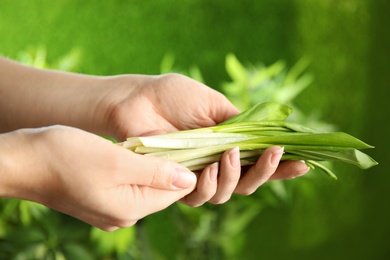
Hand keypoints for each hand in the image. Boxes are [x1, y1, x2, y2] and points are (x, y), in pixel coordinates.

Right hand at [6, 126, 195, 230]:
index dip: (190, 168)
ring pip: (145, 185)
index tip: (196, 144)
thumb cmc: (65, 157)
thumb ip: (155, 172)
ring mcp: (110, 208)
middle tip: (178, 138)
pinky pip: (129, 184)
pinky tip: (134, 151)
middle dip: (172, 166)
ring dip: (154, 165)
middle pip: (162, 189)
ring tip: (157, 142)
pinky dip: (136, 168)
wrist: (22, 163)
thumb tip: (190, 179)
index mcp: (131, 208)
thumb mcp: (116, 160)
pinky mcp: (100, 199)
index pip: (176, 191)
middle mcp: (123, 214)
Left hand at [96, 74, 309, 206]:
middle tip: (273, 155)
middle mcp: (216, 162)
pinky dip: (209, 185)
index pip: (259, 161)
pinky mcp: (176, 182)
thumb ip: (238, 122)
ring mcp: (198, 173)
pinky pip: (199, 195)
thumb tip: (265, 134)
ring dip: (237, 177)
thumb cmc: (173, 96)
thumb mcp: (213, 104)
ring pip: (228, 192)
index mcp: (228, 143)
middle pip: (249, 182)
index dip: (281, 167)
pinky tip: (208, 170)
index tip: (303, 164)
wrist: (139, 98)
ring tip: (230, 155)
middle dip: (266, 172)